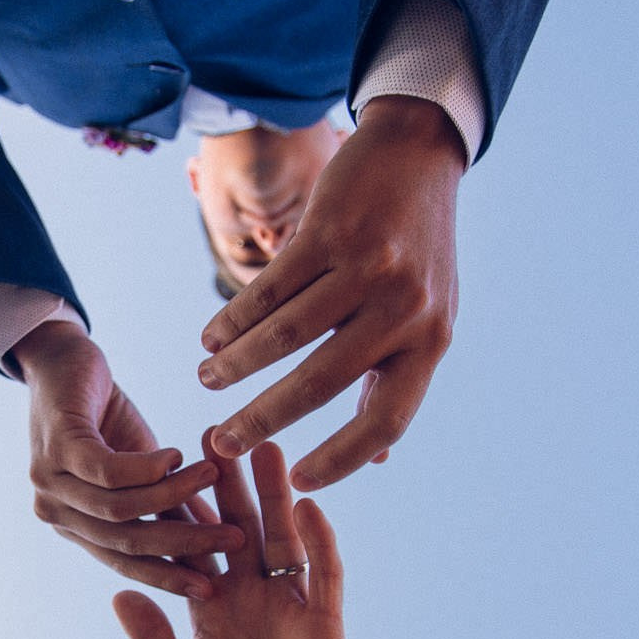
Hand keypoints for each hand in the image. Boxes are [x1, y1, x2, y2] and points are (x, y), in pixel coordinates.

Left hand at [15, 318, 243, 597]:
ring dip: (174, 496)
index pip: (126, 564)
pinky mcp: (57, 446)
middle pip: (126, 543)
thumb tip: (218, 535)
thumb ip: (173, 503)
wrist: (61, 360)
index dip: (169, 577)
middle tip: (234, 540)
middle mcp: (57, 512)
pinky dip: (148, 468)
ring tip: (213, 478)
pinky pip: (108, 471)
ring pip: (121, 509)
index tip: (213, 588)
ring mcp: (50, 481)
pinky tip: (177, 455)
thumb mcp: (146, 466)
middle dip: (184, 544)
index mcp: (76, 527)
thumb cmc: (104, 417)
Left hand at [113, 434, 348, 638]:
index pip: (198, 549)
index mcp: (214, 612)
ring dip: (275, 496)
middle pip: (241, 528)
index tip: (167, 464)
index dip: (185, 510)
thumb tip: (119, 592)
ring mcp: (290, 608)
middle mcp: (252, 600)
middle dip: (230, 485)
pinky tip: (307, 505)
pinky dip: (317, 542)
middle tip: (218, 431)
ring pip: (282, 539)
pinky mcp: (323, 625)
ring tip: (264, 447)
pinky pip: (322, 575)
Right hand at [197, 96, 462, 491]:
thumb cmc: (416, 251)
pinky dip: (234, 317)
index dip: (342, 459)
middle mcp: (404, 308)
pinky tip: (212, 336)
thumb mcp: (425, 316)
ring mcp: (367, 267)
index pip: (387, 420)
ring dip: (236, 364)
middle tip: (220, 442)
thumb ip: (395, 377)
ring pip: (285, 335)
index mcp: (431, 341)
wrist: (420, 156)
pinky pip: (269, 288)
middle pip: (320, 383)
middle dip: (260, 419)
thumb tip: (377, 456)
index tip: (297, 481)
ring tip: (206, 378)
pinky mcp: (331, 230)